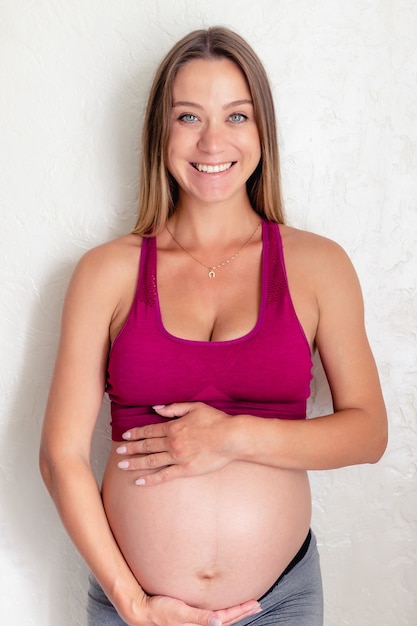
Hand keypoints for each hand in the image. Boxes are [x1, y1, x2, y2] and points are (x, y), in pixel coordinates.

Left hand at [116, 402, 236, 484]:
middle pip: (146, 446)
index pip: (149, 430)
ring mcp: (177, 457)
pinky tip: (139, 482)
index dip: (136, 433)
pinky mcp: (185, 469)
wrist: (231, 438)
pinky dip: (150, 479)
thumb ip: (174, 408)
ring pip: (151, 461)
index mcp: (173, 427)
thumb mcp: (194, 407)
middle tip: (118, 451)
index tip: (126, 436)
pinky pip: (164, 476)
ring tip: (122, 465)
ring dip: (135, 463)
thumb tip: (156, 409)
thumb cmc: (215, 421)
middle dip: (131, 448)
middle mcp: (172, 443)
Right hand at [126, 594, 260, 625]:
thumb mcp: (179, 613)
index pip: (226, 618)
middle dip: (241, 612)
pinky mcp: (189, 616)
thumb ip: (199, 618)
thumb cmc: (160, 611)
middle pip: (226, 619)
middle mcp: (199, 625)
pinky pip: (210, 616)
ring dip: (234, 613)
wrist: (142, 611)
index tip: (255, 603)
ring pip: (220, 618)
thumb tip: (218, 623)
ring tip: (246, 606)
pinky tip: (223, 610)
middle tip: (257, 604)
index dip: (240, 611)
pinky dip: (221, 613)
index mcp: (199, 625)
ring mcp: (195, 622)